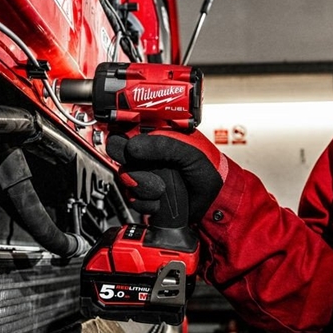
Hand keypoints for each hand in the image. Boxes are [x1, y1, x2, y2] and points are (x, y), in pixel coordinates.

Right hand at [106, 129, 228, 222]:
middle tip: (149, 171)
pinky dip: (145, 203)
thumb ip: (162, 145)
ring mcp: (144, 174)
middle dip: (132, 166)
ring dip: (142, 187)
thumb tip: (133, 147)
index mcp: (155, 135)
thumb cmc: (207, 168)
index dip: (121, 137)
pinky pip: (131, 198)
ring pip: (124, 178)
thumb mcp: (188, 150)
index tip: (129, 149)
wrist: (214, 200)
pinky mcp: (144, 195)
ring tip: (163, 188)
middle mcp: (146, 153)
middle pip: (118, 155)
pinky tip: (160, 201)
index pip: (125, 129)